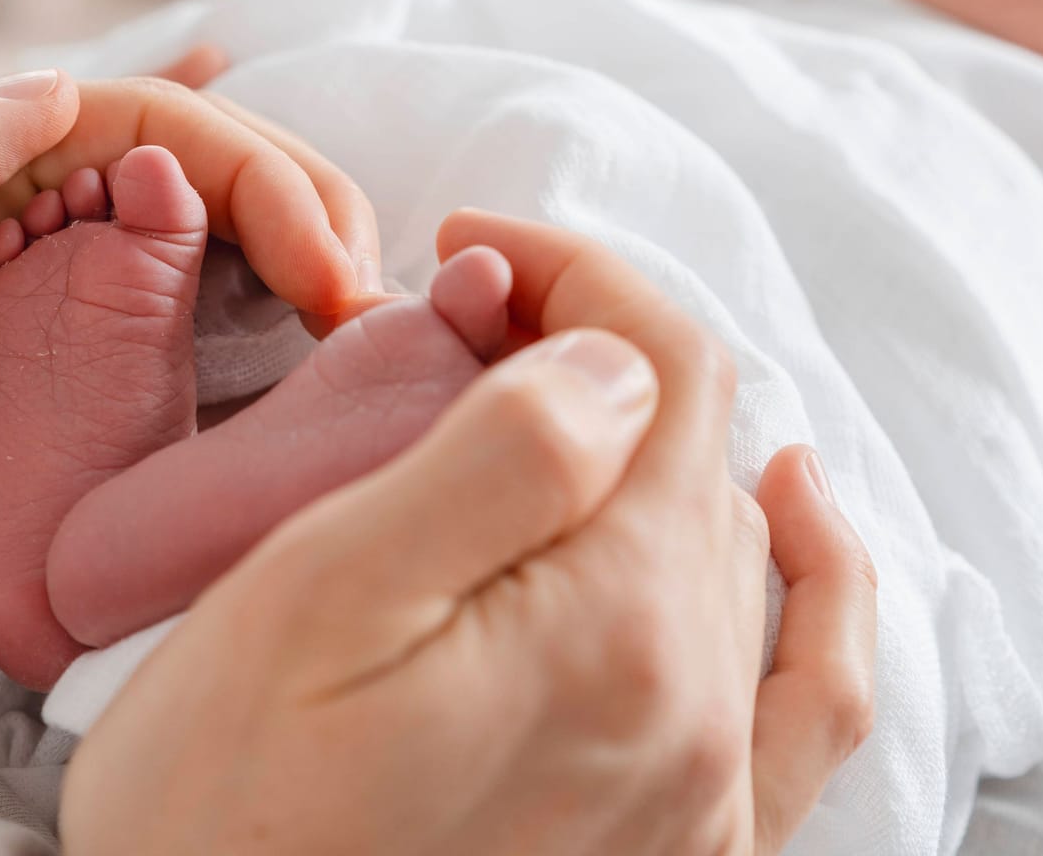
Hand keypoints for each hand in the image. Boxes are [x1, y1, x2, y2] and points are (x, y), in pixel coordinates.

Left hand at [0, 56, 381, 705]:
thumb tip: (58, 88)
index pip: (139, 120)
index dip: (252, 169)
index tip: (324, 272)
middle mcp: (9, 212)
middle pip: (188, 154)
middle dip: (296, 196)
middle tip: (361, 292)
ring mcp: (53, 285)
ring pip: (204, 209)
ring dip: (297, 227)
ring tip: (356, 295)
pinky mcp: (86, 362)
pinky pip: (191, 278)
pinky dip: (263, 258)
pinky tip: (312, 251)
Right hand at [62, 210, 876, 854]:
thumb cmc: (222, 814)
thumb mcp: (317, 603)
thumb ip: (496, 462)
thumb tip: (617, 362)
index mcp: (616, 619)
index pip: (663, 365)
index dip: (572, 272)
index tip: (466, 247)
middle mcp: (695, 704)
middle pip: (693, 445)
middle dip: (590, 347)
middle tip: (459, 325)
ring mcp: (706, 789)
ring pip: (725, 539)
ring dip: (648, 442)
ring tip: (532, 403)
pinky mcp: (690, 848)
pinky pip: (809, 693)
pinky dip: (820, 586)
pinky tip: (796, 518)